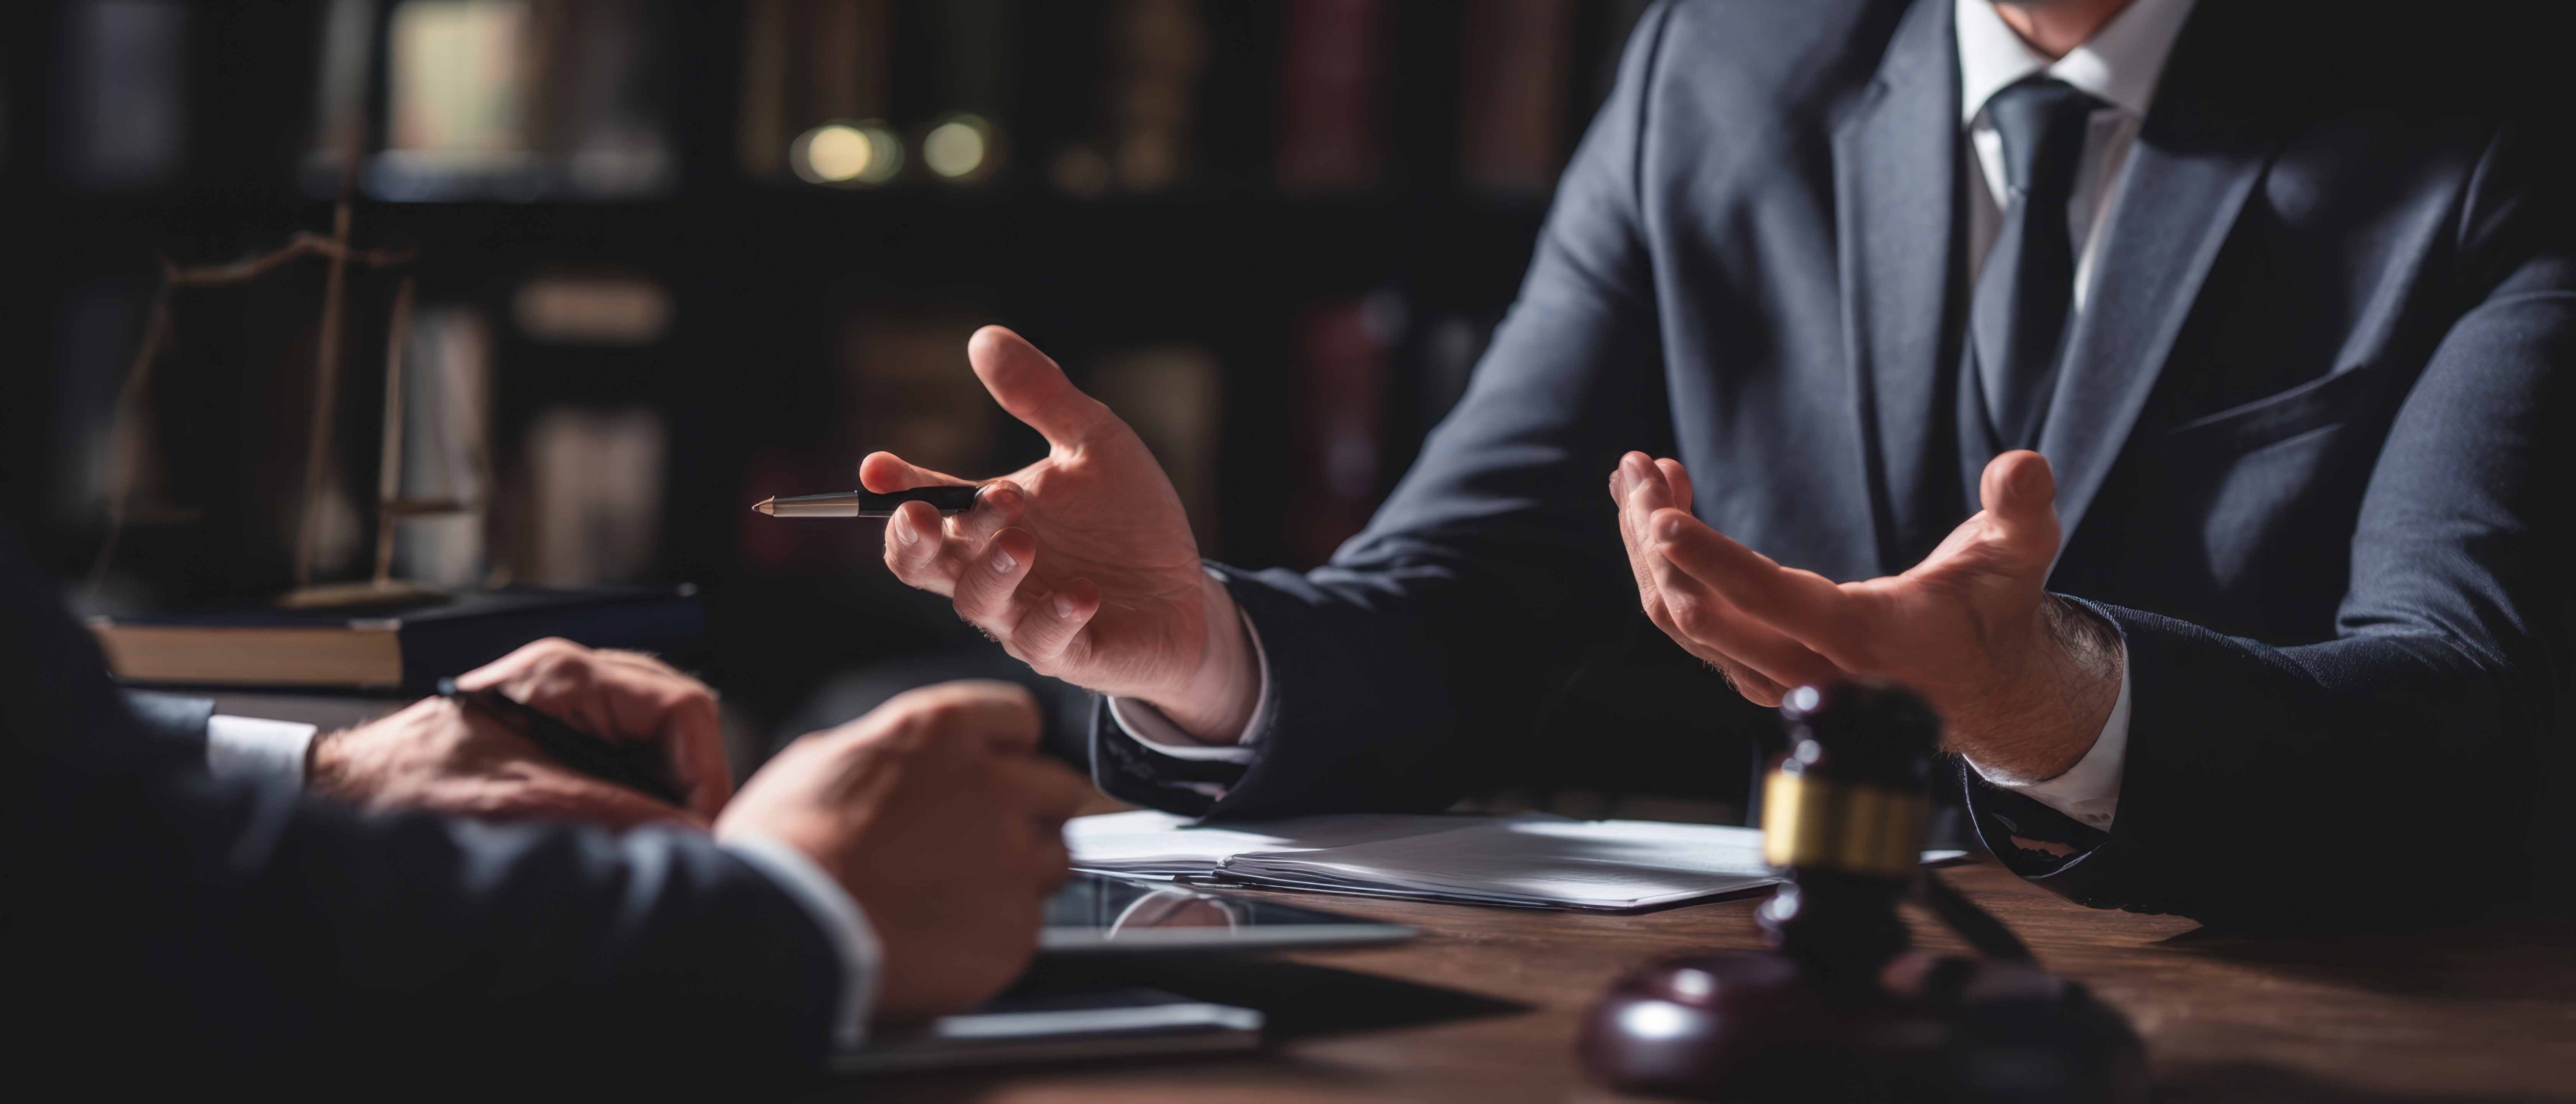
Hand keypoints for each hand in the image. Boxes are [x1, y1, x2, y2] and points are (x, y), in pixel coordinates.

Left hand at [310, 639, 728, 827]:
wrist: (346, 793)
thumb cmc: (410, 789)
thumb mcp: (517, 804)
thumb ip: (609, 814)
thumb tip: (689, 836)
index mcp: (565, 673)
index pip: (682, 708)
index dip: (705, 773)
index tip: (703, 830)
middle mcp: (576, 675)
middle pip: (682, 718)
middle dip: (694, 780)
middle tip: (689, 838)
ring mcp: (571, 699)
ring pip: (663, 737)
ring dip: (670, 789)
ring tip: (660, 838)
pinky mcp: (563, 730)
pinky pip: (633, 754)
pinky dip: (644, 793)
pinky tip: (629, 827)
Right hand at [715, 680, 1088, 1023]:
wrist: (775, 934)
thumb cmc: (783, 850)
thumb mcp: (826, 760)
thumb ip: (896, 753)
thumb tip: (911, 764)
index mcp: (943, 731)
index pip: (1020, 720)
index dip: (1007, 750)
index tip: (997, 772)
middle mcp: (990, 787)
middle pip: (1057, 789)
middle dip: (1029, 811)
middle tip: (982, 842)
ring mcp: (1010, 860)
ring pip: (1054, 858)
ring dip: (1022, 873)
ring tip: (960, 895)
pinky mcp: (1014, 930)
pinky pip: (1029, 924)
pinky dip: (998, 933)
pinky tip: (948, 938)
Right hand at [865, 326, 1257, 740]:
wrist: (1185, 594)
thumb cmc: (1127, 520)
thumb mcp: (1093, 443)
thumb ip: (1041, 396)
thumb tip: (983, 337)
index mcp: (983, 522)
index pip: (922, 506)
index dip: (894, 491)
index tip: (876, 468)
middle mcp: (990, 572)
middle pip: (922, 564)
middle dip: (918, 536)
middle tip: (935, 506)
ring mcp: (1024, 617)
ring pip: (977, 603)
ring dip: (993, 568)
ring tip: (1020, 536)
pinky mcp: (1071, 654)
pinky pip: (1046, 644)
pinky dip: (1057, 617)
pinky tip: (1083, 591)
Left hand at [1613, 450, 2122, 778]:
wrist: (1984, 690)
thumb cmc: (1994, 613)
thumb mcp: (2021, 556)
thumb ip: (2022, 511)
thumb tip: (2023, 467)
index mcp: (1867, 641)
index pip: (1772, 602)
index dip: (1714, 561)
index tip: (1662, 519)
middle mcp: (1809, 670)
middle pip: (1701, 612)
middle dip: (1654, 536)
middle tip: (1637, 466)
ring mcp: (1774, 676)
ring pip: (1684, 619)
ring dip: (1648, 546)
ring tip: (1639, 475)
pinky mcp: (1756, 668)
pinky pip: (1692, 621)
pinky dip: (1664, 566)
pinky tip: (1656, 511)